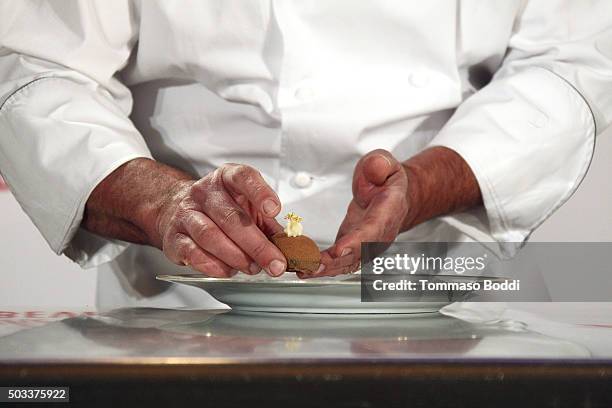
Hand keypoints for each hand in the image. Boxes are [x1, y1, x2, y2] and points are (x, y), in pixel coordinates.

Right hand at [156, 164, 285, 277]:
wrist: (178, 208)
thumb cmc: (222, 208)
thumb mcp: (250, 208)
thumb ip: (271, 227)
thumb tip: (294, 251)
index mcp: (227, 178)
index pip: (243, 178)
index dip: (260, 193)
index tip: (273, 210)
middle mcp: (205, 192)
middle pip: (231, 217)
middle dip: (257, 245)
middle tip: (274, 263)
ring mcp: (187, 213)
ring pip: (210, 235)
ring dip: (236, 256)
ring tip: (253, 268)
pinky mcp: (174, 236)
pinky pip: (192, 252)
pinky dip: (213, 265)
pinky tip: (227, 270)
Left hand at [301, 149, 408, 277]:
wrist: (394, 197)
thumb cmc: (387, 180)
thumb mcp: (385, 162)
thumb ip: (379, 165)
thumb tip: (375, 168)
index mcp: (387, 211)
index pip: (372, 229)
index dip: (355, 242)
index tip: (339, 250)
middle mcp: (378, 234)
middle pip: (357, 253)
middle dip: (333, 262)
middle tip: (310, 266)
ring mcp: (366, 246)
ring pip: (346, 262)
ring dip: (324, 269)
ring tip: (301, 270)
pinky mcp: (353, 250)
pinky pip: (338, 262)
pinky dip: (321, 267)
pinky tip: (302, 268)